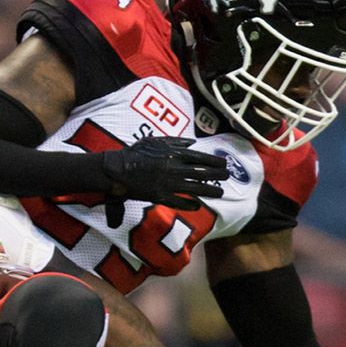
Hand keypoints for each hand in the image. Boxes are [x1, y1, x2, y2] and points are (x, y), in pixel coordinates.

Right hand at [101, 136, 226, 227]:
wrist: (118, 169)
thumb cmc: (135, 153)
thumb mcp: (155, 141)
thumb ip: (175, 141)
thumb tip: (192, 142)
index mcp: (173, 154)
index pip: (200, 158)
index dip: (214, 161)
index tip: (224, 164)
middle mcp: (174, 168)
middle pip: (201, 173)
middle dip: (217, 176)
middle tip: (227, 177)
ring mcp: (168, 184)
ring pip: (194, 189)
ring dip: (209, 191)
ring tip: (220, 193)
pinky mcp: (160, 196)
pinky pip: (179, 202)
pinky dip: (190, 204)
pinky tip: (198, 206)